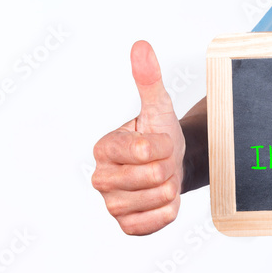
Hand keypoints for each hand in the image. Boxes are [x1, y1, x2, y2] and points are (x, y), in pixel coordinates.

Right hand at [92, 41, 185, 234]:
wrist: (171, 165)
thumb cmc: (159, 134)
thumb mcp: (158, 106)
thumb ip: (148, 79)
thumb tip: (141, 46)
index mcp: (103, 147)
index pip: (145, 150)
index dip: (163, 145)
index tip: (159, 141)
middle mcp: (100, 178)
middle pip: (154, 177)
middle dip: (168, 167)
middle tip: (161, 162)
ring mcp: (111, 204)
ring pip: (159, 198)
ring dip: (170, 188)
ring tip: (161, 178)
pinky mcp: (126, 226)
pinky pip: (158, 221)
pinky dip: (169, 210)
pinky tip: (161, 199)